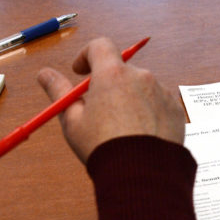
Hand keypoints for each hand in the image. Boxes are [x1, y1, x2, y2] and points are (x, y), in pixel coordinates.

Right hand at [36, 37, 185, 162]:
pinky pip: (158, 103)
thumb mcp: (73, 120)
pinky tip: (140, 134)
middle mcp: (141, 76)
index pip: (100, 46)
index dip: (87, 55)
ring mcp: (162, 92)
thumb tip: (44, 74)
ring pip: (141, 87)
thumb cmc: (104, 147)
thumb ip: (59, 92)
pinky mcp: (175, 109)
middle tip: (99, 109)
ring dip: (130, 98)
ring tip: (121, 128)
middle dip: (109, 83)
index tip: (80, 71)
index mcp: (113, 74)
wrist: (142, 174)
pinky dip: (149, 112)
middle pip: (122, 69)